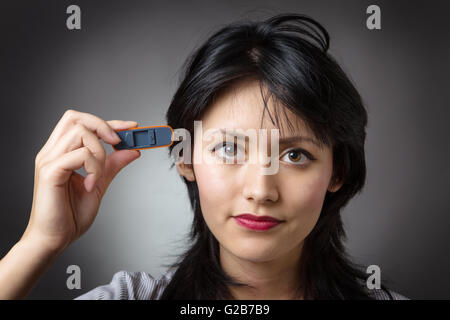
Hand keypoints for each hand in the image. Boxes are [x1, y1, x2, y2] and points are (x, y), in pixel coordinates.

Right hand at [22, 109, 140, 252]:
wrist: (54, 239)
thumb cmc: (70, 215)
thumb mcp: (99, 185)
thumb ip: (112, 166)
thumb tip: (132, 150)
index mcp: (61, 153)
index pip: (82, 123)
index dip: (109, 122)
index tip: (132, 127)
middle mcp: (52, 152)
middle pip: (76, 118)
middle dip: (103, 125)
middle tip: (118, 143)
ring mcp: (49, 160)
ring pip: (80, 132)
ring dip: (99, 151)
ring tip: (98, 175)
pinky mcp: (50, 172)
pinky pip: (79, 154)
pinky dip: (93, 167)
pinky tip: (91, 185)